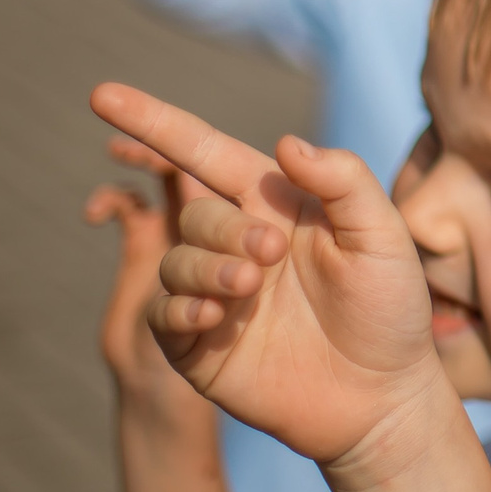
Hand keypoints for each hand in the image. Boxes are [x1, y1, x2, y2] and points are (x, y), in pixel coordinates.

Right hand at [88, 83, 451, 469]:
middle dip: (223, 228)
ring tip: (251, 288)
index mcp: (276, 203)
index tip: (100, 94)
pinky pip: (162, 313)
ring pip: (175, 260)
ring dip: (205, 267)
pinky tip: (217, 318)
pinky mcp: (197, 344)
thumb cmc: (390, 309)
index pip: (204, 151)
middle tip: (270, 258)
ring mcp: (214, 292)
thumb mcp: (383, 237)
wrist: (382, 397)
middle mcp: (238, 241)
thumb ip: (344, 182)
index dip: (154, 122)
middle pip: (196, 210)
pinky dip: (181, 309)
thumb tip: (285, 144)